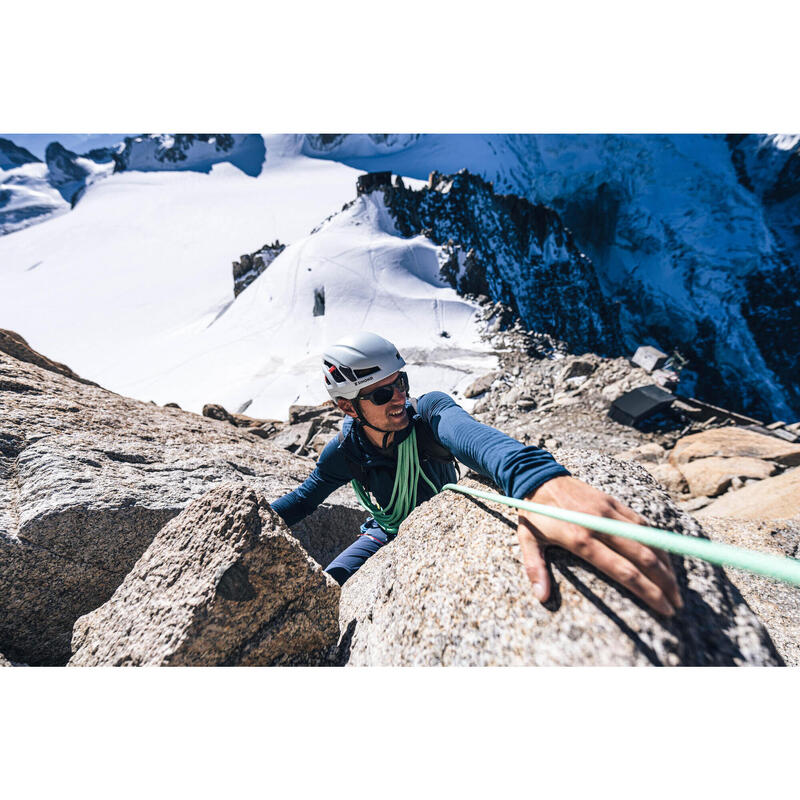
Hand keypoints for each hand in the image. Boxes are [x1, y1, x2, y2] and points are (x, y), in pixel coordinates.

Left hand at [517, 476, 681, 615]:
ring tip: (676, 585)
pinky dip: (657, 539)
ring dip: (666, 562)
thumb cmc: (533, 513)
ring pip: (648, 538)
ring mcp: (609, 511)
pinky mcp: (613, 501)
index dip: (647, 591)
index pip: (623, 571)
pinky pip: (641, 522)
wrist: (539, 476)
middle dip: (664, 583)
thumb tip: (542, 598)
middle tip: (677, 603)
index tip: (664, 608)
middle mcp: (600, 525)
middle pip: (643, 557)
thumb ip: (535, 569)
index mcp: (581, 540)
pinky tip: (665, 555)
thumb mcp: (526, 541)